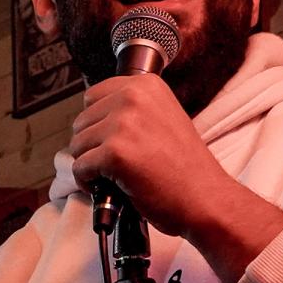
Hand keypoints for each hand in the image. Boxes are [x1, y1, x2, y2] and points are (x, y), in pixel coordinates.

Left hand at [65, 74, 282, 282]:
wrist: (205, 198)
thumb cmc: (185, 167)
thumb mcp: (163, 117)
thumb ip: (132, 110)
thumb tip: (94, 118)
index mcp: (145, 85)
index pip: (93, 96)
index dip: (98, 124)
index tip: (112, 141)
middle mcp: (133, 97)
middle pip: (82, 121)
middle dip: (92, 146)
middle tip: (115, 164)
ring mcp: (123, 124)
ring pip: (77, 144)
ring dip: (90, 164)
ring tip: (114, 176)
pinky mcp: (115, 153)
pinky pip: (79, 167)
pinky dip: (88, 182)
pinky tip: (109, 187)